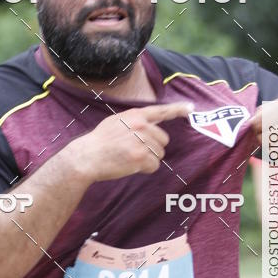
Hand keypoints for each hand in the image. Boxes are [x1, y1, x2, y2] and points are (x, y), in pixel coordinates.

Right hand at [68, 101, 193, 181]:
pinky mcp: (140, 157)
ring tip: (129, 157)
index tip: (190, 108)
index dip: (178, 109)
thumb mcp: (116, 121)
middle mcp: (141, 126)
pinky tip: (131, 165)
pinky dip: (145, 169)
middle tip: (134, 151)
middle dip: (154, 148)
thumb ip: (134, 120)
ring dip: (148, 160)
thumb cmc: (100, 141)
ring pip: (159, 155)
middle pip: (163, 140)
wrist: (87, 156)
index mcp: (135, 115)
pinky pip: (154, 166)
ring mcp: (141, 141)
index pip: (161, 111)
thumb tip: (148, 123)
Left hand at [248, 93, 277, 160]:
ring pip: (273, 149)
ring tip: (274, 141)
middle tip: (263, 136)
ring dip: (269, 147)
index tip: (255, 127)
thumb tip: (250, 119)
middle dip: (260, 137)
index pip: (258, 122)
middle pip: (264, 137)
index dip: (254, 126)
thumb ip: (269, 107)